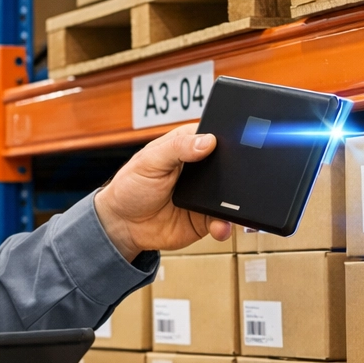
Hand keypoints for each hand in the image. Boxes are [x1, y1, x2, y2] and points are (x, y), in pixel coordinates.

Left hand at [93, 123, 230, 259]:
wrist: (123, 225)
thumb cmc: (131, 186)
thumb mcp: (149, 160)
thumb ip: (177, 148)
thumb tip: (207, 141)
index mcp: (188, 146)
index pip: (216, 136)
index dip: (228, 139)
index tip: (240, 143)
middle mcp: (202, 169)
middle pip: (230, 166)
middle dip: (238, 173)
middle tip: (238, 180)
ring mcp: (206, 194)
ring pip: (231, 195)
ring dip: (235, 202)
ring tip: (231, 207)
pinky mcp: (206, 218)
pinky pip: (223, 221)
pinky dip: (225, 224)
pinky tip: (220, 225)